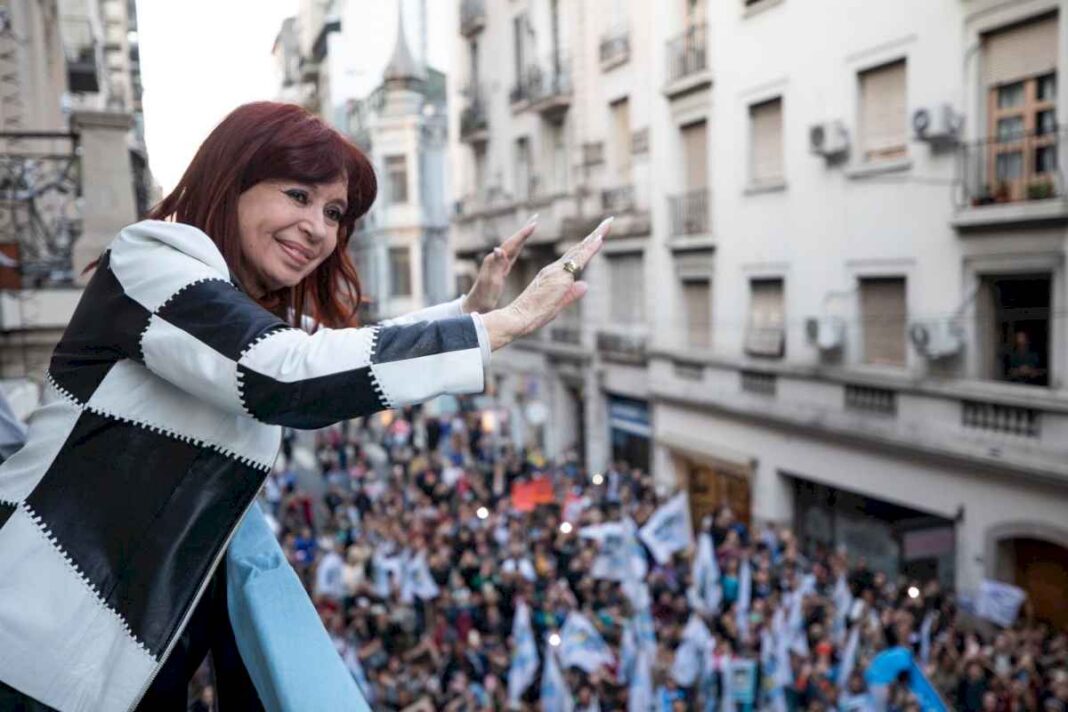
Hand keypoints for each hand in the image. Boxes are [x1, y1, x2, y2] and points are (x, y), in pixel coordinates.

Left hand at [461, 215, 537, 313]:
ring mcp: (497, 264)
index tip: (534, 224)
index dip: (523, 234)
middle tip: (535, 220)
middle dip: (524, 232)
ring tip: (530, 229)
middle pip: (512, 242)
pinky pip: (511, 255)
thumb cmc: (483, 296)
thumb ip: (495, 265)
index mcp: (494, 260)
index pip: (512, 244)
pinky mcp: (499, 270)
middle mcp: (495, 259)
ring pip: (512, 247)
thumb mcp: (491, 281)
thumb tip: (498, 249)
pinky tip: (520, 247)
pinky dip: (518, 248)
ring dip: (521, 238)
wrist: (475, 305)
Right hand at [482, 217, 611, 350]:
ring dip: (596, 235)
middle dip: (595, 234)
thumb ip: (571, 294)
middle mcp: (554, 268)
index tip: (600, 235)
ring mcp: (557, 270)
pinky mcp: (560, 275)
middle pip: (579, 248)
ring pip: (580, 249)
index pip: (574, 257)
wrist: (519, 318)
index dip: (588, 246)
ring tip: (608, 223)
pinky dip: (590, 248)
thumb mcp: (558, 304)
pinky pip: (578, 259)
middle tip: (608, 222)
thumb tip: (585, 285)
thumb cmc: (533, 315)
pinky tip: (600, 238)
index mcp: (553, 274)